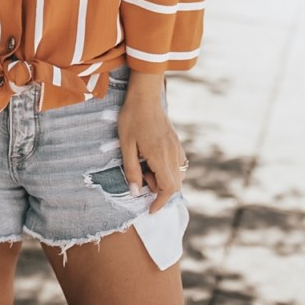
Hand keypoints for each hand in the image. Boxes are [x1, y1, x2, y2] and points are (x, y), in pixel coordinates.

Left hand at [118, 72, 186, 213]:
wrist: (144, 95)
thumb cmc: (132, 118)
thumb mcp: (126, 145)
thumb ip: (132, 170)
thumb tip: (136, 193)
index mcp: (160, 156)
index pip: (168, 188)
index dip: (160, 202)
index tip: (150, 209)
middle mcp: (173, 154)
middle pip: (175, 185)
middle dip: (160, 190)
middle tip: (142, 177)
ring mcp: (176, 147)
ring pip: (179, 175)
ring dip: (164, 180)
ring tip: (146, 167)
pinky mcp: (176, 142)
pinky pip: (179, 164)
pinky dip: (169, 170)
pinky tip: (153, 160)